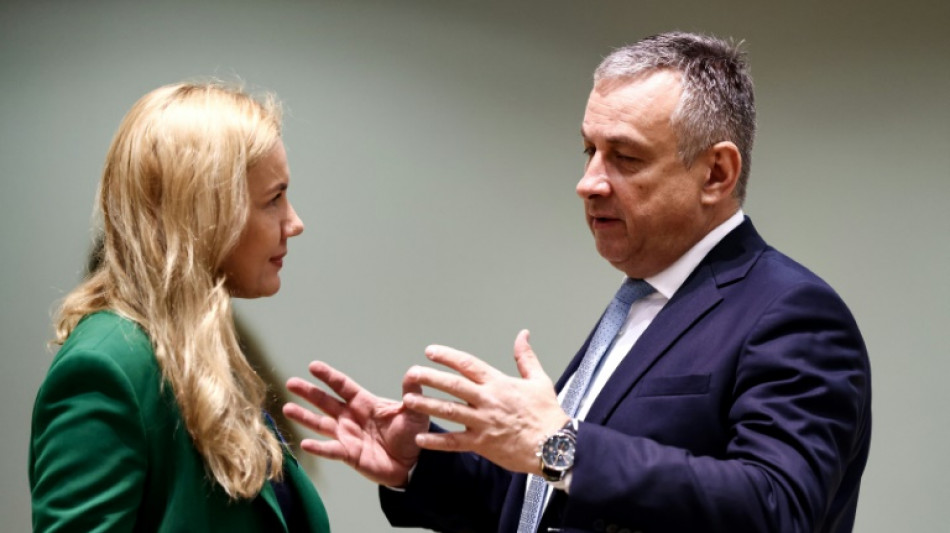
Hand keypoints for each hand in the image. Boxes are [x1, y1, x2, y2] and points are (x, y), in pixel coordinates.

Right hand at [283, 361, 429, 486]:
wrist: (413, 463)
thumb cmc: (412, 435)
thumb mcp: (414, 412)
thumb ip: (411, 392)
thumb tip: (413, 371)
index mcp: (365, 403)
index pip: (343, 386)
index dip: (328, 376)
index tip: (313, 366)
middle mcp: (351, 417)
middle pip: (326, 402)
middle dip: (309, 392)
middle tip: (290, 383)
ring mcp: (347, 436)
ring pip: (321, 424)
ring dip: (305, 417)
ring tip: (287, 408)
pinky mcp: (348, 454)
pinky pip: (331, 450)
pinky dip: (318, 448)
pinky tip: (304, 443)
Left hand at [403, 329, 568, 473]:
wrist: (554, 445)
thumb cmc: (547, 414)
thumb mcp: (539, 380)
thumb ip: (525, 357)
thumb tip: (523, 334)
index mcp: (498, 383)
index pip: (468, 364)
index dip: (448, 356)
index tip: (430, 351)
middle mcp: (488, 400)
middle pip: (453, 385)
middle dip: (430, 377)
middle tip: (411, 373)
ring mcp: (483, 422)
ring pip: (449, 411)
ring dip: (427, 405)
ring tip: (407, 401)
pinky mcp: (482, 444)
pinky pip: (455, 442)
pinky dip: (437, 441)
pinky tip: (420, 438)